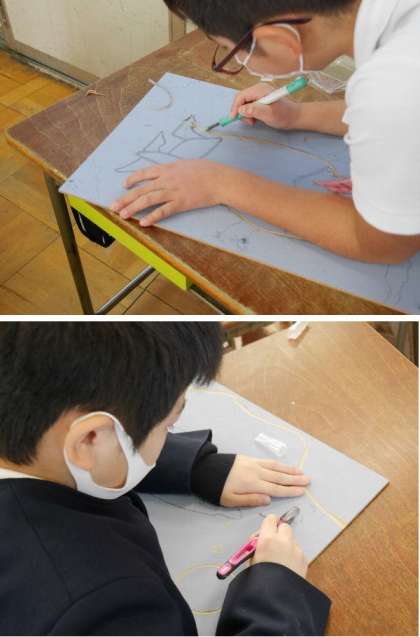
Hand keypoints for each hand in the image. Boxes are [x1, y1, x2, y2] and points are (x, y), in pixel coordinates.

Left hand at [110, 159, 234, 225]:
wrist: (220, 179)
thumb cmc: (208, 171)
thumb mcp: (188, 165)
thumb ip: (176, 170)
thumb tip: (170, 173)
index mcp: (169, 168)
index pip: (145, 173)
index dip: (133, 179)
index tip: (124, 184)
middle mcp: (167, 179)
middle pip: (142, 189)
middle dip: (126, 198)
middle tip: (114, 206)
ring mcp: (173, 191)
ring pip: (148, 200)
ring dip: (134, 208)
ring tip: (123, 215)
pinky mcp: (181, 203)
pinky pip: (163, 211)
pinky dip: (152, 217)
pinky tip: (143, 222)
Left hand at [220, 455, 309, 507]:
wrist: (205, 468)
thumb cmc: (217, 488)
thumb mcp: (231, 500)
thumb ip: (250, 500)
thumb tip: (269, 499)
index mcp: (252, 484)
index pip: (276, 488)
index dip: (290, 490)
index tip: (302, 491)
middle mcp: (256, 472)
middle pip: (279, 476)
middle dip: (294, 479)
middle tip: (308, 480)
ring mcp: (253, 464)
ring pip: (275, 467)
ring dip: (289, 470)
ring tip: (301, 472)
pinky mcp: (249, 459)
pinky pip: (268, 461)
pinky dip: (278, 464)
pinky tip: (284, 466)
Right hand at [231, 82, 301, 129]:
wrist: (295, 116)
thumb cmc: (284, 115)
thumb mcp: (268, 114)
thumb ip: (254, 111)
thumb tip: (241, 110)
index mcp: (260, 90)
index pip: (241, 96)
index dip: (235, 107)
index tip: (233, 118)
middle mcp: (259, 89)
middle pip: (242, 99)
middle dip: (241, 111)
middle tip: (249, 122)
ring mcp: (260, 93)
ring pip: (245, 103)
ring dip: (246, 114)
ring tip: (254, 121)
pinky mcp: (261, 98)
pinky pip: (250, 105)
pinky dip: (250, 113)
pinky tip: (256, 118)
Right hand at [251, 514, 307, 578]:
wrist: (276, 598)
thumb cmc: (259, 578)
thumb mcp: (252, 559)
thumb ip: (258, 547)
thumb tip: (260, 543)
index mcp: (268, 538)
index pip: (271, 519)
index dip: (269, 524)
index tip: (267, 530)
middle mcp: (284, 540)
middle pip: (285, 526)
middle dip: (280, 532)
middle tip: (274, 544)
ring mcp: (296, 549)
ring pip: (292, 540)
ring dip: (287, 546)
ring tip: (281, 561)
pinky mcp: (305, 560)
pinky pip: (298, 553)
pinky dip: (294, 557)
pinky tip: (289, 569)